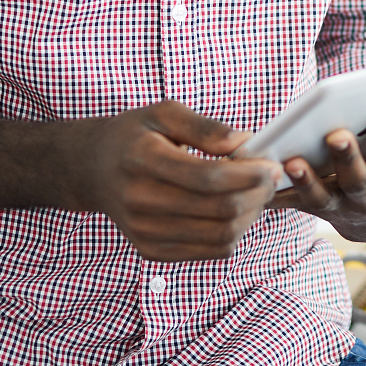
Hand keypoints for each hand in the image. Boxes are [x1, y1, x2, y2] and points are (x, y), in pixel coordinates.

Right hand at [80, 102, 279, 261]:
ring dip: (251, 216)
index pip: (208, 177)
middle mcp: (140, 202)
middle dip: (257, 195)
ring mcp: (144, 232)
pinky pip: (210, 251)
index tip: (272, 165)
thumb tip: (244, 141)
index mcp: (143, 161)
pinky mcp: (151, 251)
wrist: (94, 170)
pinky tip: (237, 210)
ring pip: (220, 237)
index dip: (249, 174)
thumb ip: (205, 127)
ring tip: (258, 194)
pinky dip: (234, 233)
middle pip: (219, 210)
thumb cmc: (135, 136)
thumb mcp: (164, 113)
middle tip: (271, 178)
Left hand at [271, 104, 365, 242]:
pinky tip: (265, 170)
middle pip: (358, 183)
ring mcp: (339, 210)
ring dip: (307, 181)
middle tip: (337, 134)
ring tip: (294, 161)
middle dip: (348, 159)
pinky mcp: (313, 208)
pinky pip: (293, 203)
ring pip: (321, 198)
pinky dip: (277, 191)